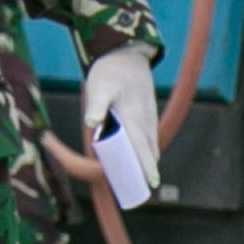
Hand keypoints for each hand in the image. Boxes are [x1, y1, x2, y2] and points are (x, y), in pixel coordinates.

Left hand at [80, 46, 162, 199]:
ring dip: (147, 161)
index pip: (141, 147)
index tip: (152, 182)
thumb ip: (96, 106)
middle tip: (143, 189)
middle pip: (148, 151)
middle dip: (147, 170)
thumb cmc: (110, 72)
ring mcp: (148, 117)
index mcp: (133, 117)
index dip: (145, 165)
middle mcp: (144, 120)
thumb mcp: (99, 87)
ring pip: (151, 144)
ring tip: (144, 180)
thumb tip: (91, 123)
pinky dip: (147, 150)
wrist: (127, 54)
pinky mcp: (148, 114)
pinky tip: (144, 157)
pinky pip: (150, 137)